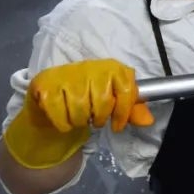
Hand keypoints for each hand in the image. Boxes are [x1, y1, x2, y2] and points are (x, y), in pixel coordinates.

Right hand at [2, 60, 154, 168]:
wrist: (52, 92)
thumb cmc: (89, 95)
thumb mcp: (113, 100)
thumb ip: (132, 110)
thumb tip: (148, 121)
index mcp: (113, 68)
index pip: (126, 91)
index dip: (123, 113)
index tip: (117, 126)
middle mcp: (91, 67)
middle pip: (102, 103)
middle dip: (99, 118)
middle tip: (94, 119)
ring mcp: (67, 74)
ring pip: (80, 109)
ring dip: (80, 122)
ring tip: (79, 117)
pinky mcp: (46, 84)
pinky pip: (58, 113)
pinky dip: (63, 123)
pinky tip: (64, 119)